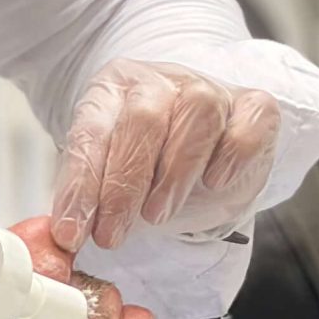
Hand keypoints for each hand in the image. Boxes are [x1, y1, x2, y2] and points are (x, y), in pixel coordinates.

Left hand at [51, 61, 280, 255]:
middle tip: (112, 234)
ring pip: (196, 114)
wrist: (205, 142)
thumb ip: (90, 197)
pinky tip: (215, 181)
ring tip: (156, 215)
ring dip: (174, 173)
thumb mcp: (110, 175)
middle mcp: (159, 82)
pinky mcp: (252, 106)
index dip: (81, 185)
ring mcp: (209, 89)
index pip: (92, 131)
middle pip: (143, 120)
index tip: (72, 231)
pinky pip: (247, 122)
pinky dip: (232, 154)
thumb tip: (65, 237)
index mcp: (113, 90)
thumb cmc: (151, 161)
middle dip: (123, 185)